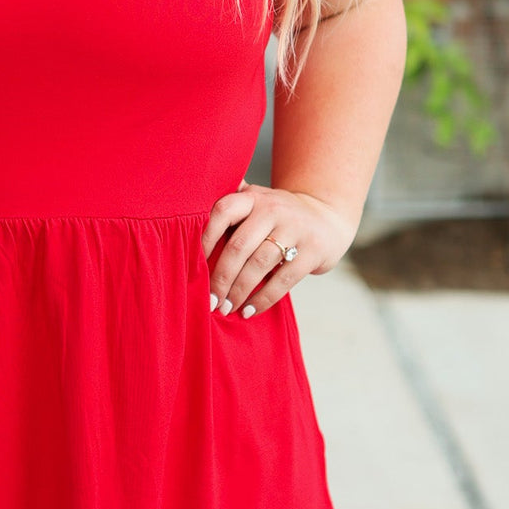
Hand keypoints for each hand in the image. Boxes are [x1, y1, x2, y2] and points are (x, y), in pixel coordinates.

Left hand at [202, 178, 357, 319]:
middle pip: (239, 245)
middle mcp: (273, 209)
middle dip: (220, 277)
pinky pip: (283, 279)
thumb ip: (228, 210)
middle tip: (209, 300)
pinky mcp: (312, 250)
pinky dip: (263, 299)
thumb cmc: (277, 217)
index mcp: (253, 197)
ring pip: (259, 264)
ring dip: (239, 291)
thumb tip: (181, 229)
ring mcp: (295, 229)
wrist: (327, 218)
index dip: (204, 238)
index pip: (222, 211)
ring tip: (225, 308)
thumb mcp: (256, 203)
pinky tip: (249, 310)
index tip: (193, 266)